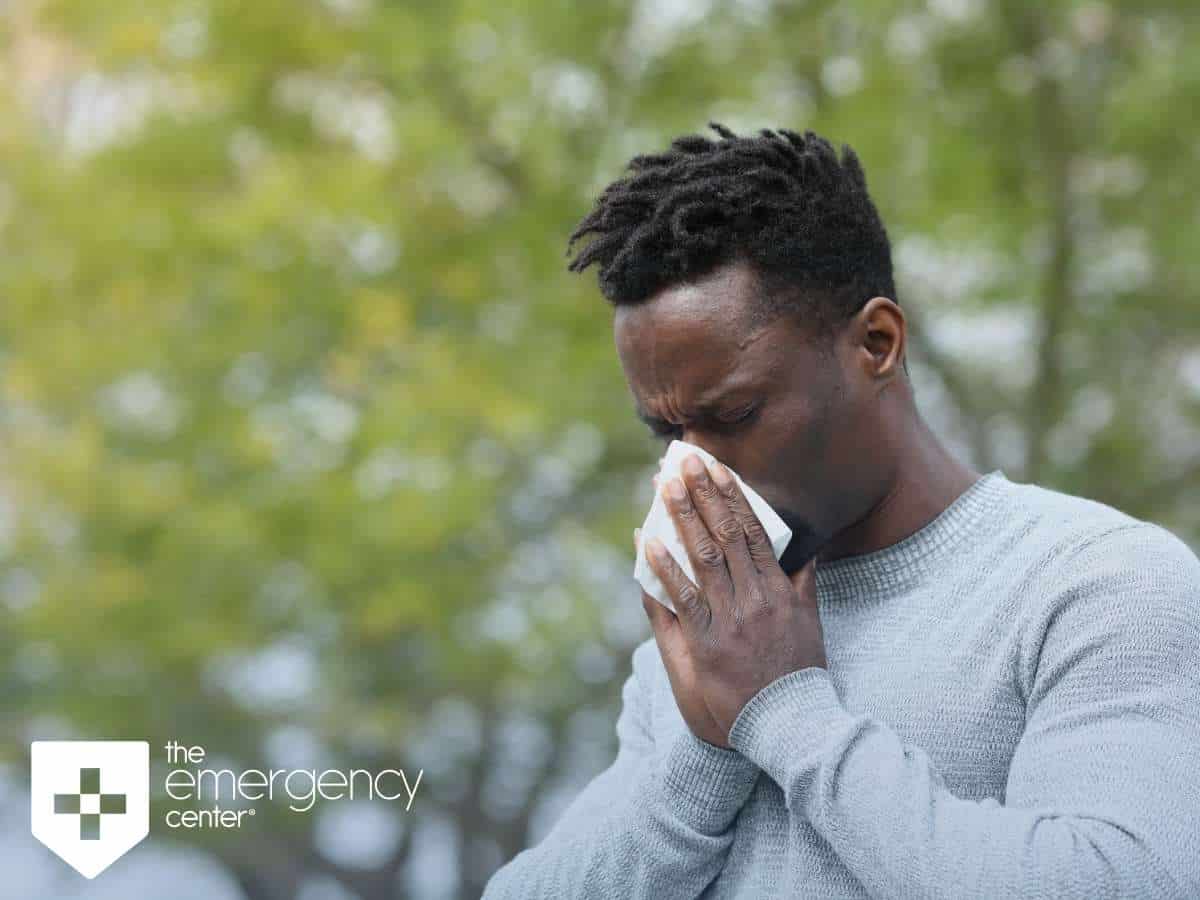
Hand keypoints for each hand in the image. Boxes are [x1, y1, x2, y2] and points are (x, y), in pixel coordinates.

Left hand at [636, 453, 826, 747]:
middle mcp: (755, 598)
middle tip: (682, 460)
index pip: (753, 531)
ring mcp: (730, 620)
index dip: (731, 496)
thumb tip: (804, 551)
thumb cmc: (798, 673)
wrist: (790, 723)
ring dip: (681, 518)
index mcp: (779, 589)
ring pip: (703, 558)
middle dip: (702, 494)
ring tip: (663, 485)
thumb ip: (803, 584)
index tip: (716, 467)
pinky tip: (647, 540)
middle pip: (725, 534)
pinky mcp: (707, 644)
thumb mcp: (810, 622)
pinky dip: (664, 568)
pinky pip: (682, 599)